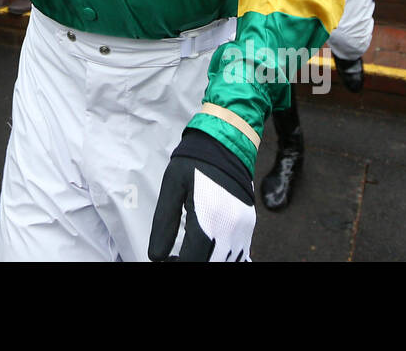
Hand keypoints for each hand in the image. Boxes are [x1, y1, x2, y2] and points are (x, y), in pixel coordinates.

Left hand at [148, 130, 254, 260]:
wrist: (226, 142)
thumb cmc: (195, 161)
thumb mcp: (172, 188)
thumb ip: (164, 224)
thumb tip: (156, 256)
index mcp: (208, 219)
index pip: (192, 261)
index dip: (176, 264)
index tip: (165, 259)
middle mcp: (231, 229)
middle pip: (212, 264)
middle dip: (191, 263)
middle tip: (175, 256)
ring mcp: (243, 229)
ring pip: (228, 261)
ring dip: (208, 259)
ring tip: (189, 252)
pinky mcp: (249, 226)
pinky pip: (240, 254)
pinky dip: (224, 257)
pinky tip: (209, 251)